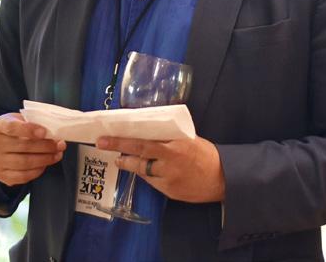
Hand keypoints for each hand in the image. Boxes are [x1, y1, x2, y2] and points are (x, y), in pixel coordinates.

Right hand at [0, 113, 65, 185]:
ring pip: (24, 163)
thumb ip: (35, 122)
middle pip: (23, 147)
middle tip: (60, 145)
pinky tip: (46, 164)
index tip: (44, 132)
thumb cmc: (17, 128)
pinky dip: (37, 171)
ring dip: (45, 159)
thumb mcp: (22, 118)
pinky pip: (22, 176)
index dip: (29, 130)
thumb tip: (55, 130)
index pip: (12, 127)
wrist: (0, 143)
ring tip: (58, 154)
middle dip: (46, 146)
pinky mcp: (0, 175)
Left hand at [97, 135, 225, 202]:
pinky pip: (152, 182)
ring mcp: (168, 179)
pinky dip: (147, 175)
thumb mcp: (190, 140)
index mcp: (176, 145)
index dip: (123, 140)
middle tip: (102, 144)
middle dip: (118, 150)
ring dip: (130, 164)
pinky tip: (147, 171)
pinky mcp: (169, 191)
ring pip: (142, 171)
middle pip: (138, 156)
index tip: (107, 137)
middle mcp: (170, 162)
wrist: (223, 178)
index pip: (143, 142)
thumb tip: (149, 133)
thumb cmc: (207, 155)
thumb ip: (171, 138)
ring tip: (121, 160)